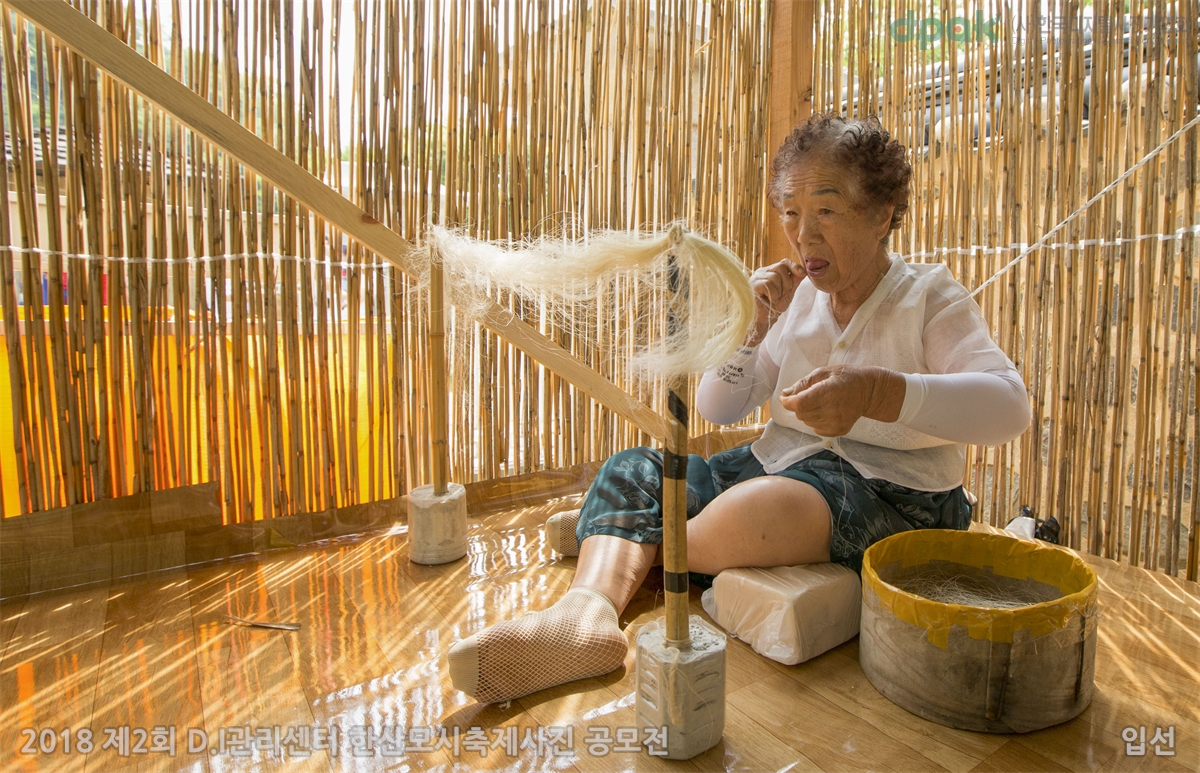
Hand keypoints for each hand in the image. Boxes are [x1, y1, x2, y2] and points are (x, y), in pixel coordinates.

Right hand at [746, 259, 804, 345]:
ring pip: (774, 276)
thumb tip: (804, 271)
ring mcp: (755, 278)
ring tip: (774, 299)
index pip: (784, 262)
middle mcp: (762, 272)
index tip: (802, 274)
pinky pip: (767, 284)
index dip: (794, 266)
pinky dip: (772, 294)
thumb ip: (794, 281)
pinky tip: (769, 301)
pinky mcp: (752, 285)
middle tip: (783, 294)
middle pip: (780, 267)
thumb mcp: (788, 293)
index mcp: (770, 272)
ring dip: (779, 291)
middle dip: (786, 282)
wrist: (763, 321)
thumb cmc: (773, 307)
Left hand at [779, 365, 902, 436]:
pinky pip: (817, 429)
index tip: (786, 397)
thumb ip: (803, 383)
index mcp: (828, 392)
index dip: (787, 402)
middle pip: (801, 414)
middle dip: (799, 405)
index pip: (798, 404)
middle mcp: (832, 410)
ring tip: (821, 403)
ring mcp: (837, 422)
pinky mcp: (840, 430)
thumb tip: (786, 394)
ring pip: (807, 422)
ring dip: (808, 413)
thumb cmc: (845, 378)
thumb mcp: (823, 372)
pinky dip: (816, 421)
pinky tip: (827, 411)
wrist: (869, 391)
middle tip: (810, 396)